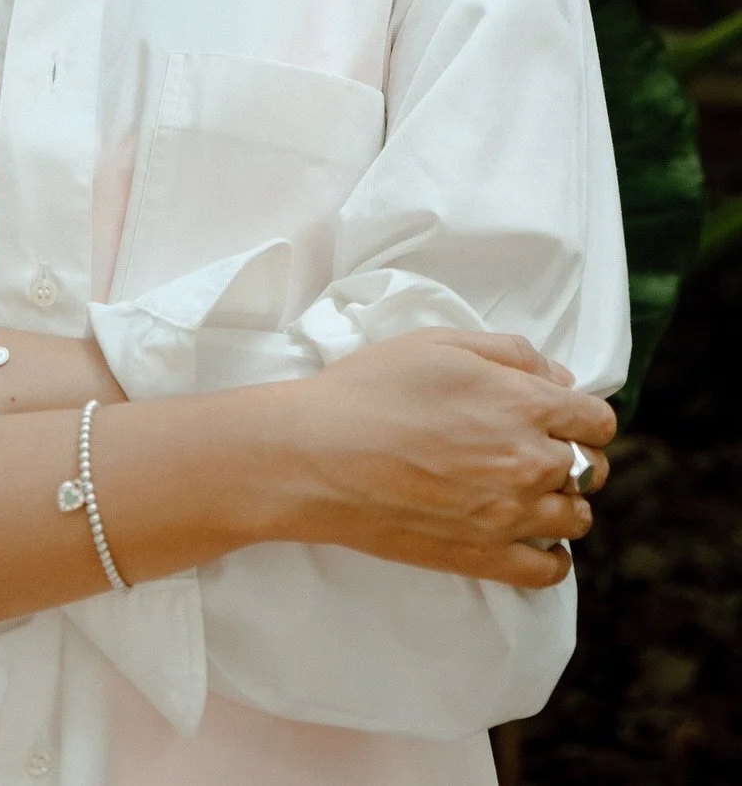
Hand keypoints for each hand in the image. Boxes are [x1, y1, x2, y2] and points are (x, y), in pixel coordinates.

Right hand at [268, 327, 616, 588]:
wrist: (318, 454)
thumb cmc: (371, 388)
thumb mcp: (438, 343)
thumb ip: (509, 353)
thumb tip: (558, 376)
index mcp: (523, 404)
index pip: (597, 420)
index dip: (581, 414)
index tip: (560, 416)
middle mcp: (528, 462)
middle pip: (591, 469)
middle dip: (573, 455)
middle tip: (535, 448)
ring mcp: (509, 515)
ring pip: (576, 518)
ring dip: (563, 502)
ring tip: (528, 491)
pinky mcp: (484, 557)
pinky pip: (548, 570)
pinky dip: (552, 557)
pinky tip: (532, 538)